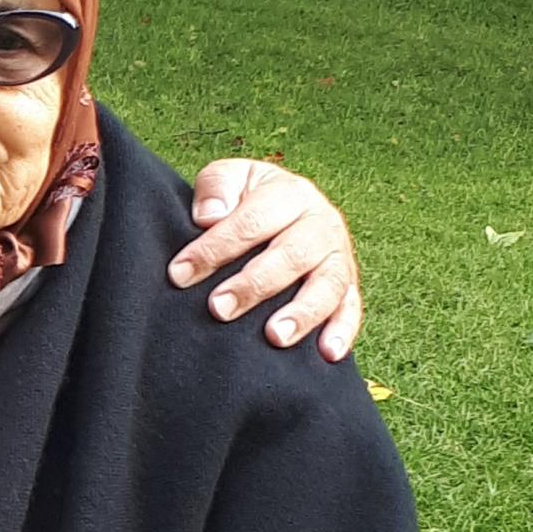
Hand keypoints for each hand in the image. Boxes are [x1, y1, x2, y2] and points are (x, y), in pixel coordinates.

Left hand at [172, 159, 361, 359]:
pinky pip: (351, 308)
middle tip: (219, 308)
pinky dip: (343, 331)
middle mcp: (321, 223)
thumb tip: (209, 216)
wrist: (284, 205)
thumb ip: (217, 187)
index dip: (216, 248)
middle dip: (254, 284)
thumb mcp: (230, 177)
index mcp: (290, 194)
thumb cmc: (247, 198)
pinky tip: (328, 353)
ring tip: (274, 336)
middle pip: (292, 254)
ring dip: (302, 312)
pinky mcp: (348, 285)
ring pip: (328, 284)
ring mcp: (338, 256)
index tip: (180, 273)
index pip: (253, 220)